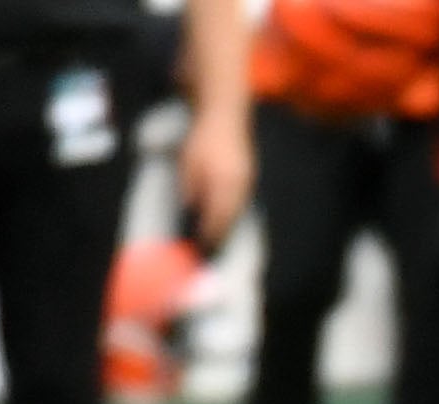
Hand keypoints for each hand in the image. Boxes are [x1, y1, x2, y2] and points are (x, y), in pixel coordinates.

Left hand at [181, 103, 252, 243]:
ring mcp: (248, 182)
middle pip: (231, 220)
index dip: (209, 236)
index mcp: (224, 182)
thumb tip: (189, 215)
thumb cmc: (202, 139)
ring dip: (227, 228)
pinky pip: (242, 204)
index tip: (199, 250)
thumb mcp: (188, 165)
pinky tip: (224, 221)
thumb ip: (190, 191)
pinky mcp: (249, 178)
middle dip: (220, 238)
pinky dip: (232, 215)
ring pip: (238, 213)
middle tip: (207, 253)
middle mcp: (240, 185)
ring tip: (216, 242)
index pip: (218, 219)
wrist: (224, 115)